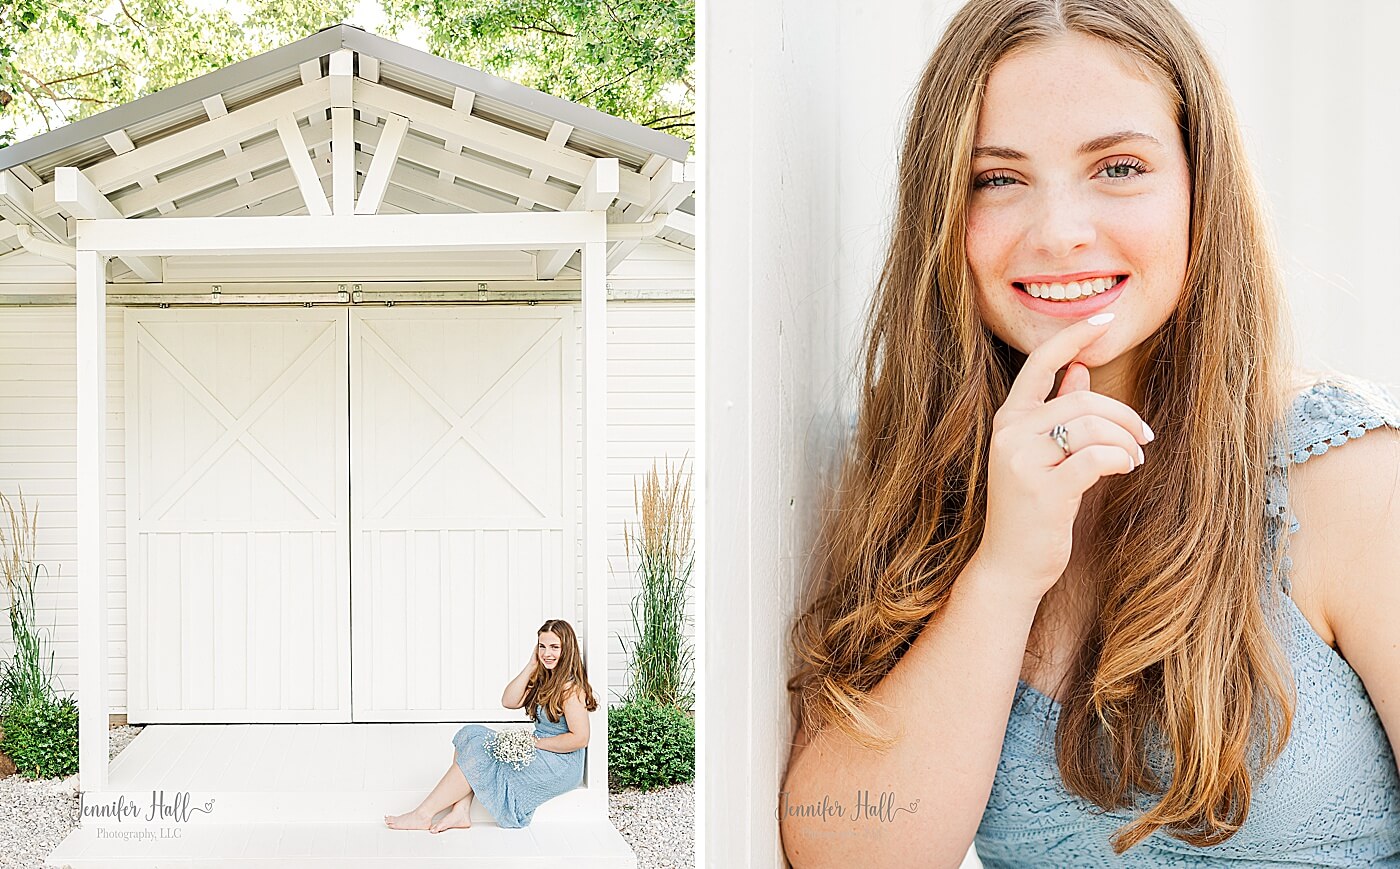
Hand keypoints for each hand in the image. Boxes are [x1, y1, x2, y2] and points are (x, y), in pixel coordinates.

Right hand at [973, 315, 1153, 602]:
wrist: (1010, 565)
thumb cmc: (1030, 508)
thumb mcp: (1039, 454)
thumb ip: (1055, 410)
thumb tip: (1079, 370)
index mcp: (1009, 421)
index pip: (1039, 363)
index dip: (1072, 336)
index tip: (1103, 317)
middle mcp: (1010, 435)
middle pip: (1081, 401)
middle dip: (1123, 415)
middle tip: (1145, 436)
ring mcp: (1023, 462)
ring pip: (1090, 426)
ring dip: (1125, 440)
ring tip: (1134, 458)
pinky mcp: (1044, 490)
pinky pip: (1095, 458)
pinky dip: (1119, 460)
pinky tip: (1124, 469)